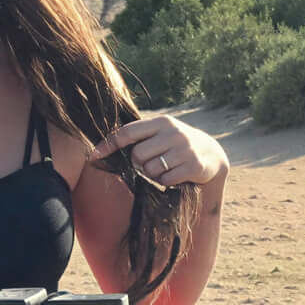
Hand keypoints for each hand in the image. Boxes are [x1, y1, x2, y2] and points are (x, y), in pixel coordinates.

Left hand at [103, 112, 226, 191]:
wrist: (211, 153)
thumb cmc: (175, 144)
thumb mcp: (160, 133)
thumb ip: (138, 137)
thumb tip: (102, 148)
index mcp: (161, 122)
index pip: (127, 133)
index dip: (108, 145)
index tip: (93, 156)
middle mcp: (173, 132)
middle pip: (137, 155)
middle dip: (139, 164)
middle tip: (151, 163)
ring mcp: (184, 149)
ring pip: (150, 170)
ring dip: (153, 175)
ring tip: (165, 169)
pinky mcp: (194, 166)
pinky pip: (165, 181)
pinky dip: (166, 182)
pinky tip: (175, 176)